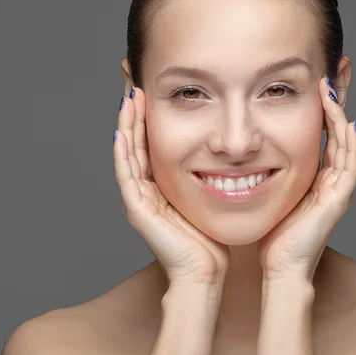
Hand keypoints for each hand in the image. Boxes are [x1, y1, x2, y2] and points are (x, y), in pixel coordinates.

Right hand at [113, 87, 229, 287]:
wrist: (204, 274)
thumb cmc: (210, 239)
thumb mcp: (211, 196)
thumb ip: (211, 174)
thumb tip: (233, 150)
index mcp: (160, 185)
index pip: (150, 141)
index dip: (149, 115)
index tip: (152, 87)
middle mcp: (144, 190)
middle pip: (134, 142)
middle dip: (135, 111)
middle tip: (134, 80)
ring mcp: (137, 199)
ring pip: (127, 153)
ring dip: (127, 124)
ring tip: (129, 96)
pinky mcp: (137, 210)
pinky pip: (126, 175)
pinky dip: (123, 152)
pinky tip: (122, 129)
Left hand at [258, 76, 355, 282]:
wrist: (281, 268)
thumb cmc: (273, 235)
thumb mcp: (269, 194)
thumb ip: (265, 173)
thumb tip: (241, 153)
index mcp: (317, 177)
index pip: (323, 133)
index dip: (321, 107)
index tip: (313, 81)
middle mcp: (331, 179)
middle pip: (339, 131)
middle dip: (336, 101)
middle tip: (333, 71)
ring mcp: (338, 188)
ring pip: (347, 142)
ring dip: (340, 113)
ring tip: (332, 86)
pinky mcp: (339, 199)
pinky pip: (350, 164)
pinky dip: (349, 142)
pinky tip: (345, 120)